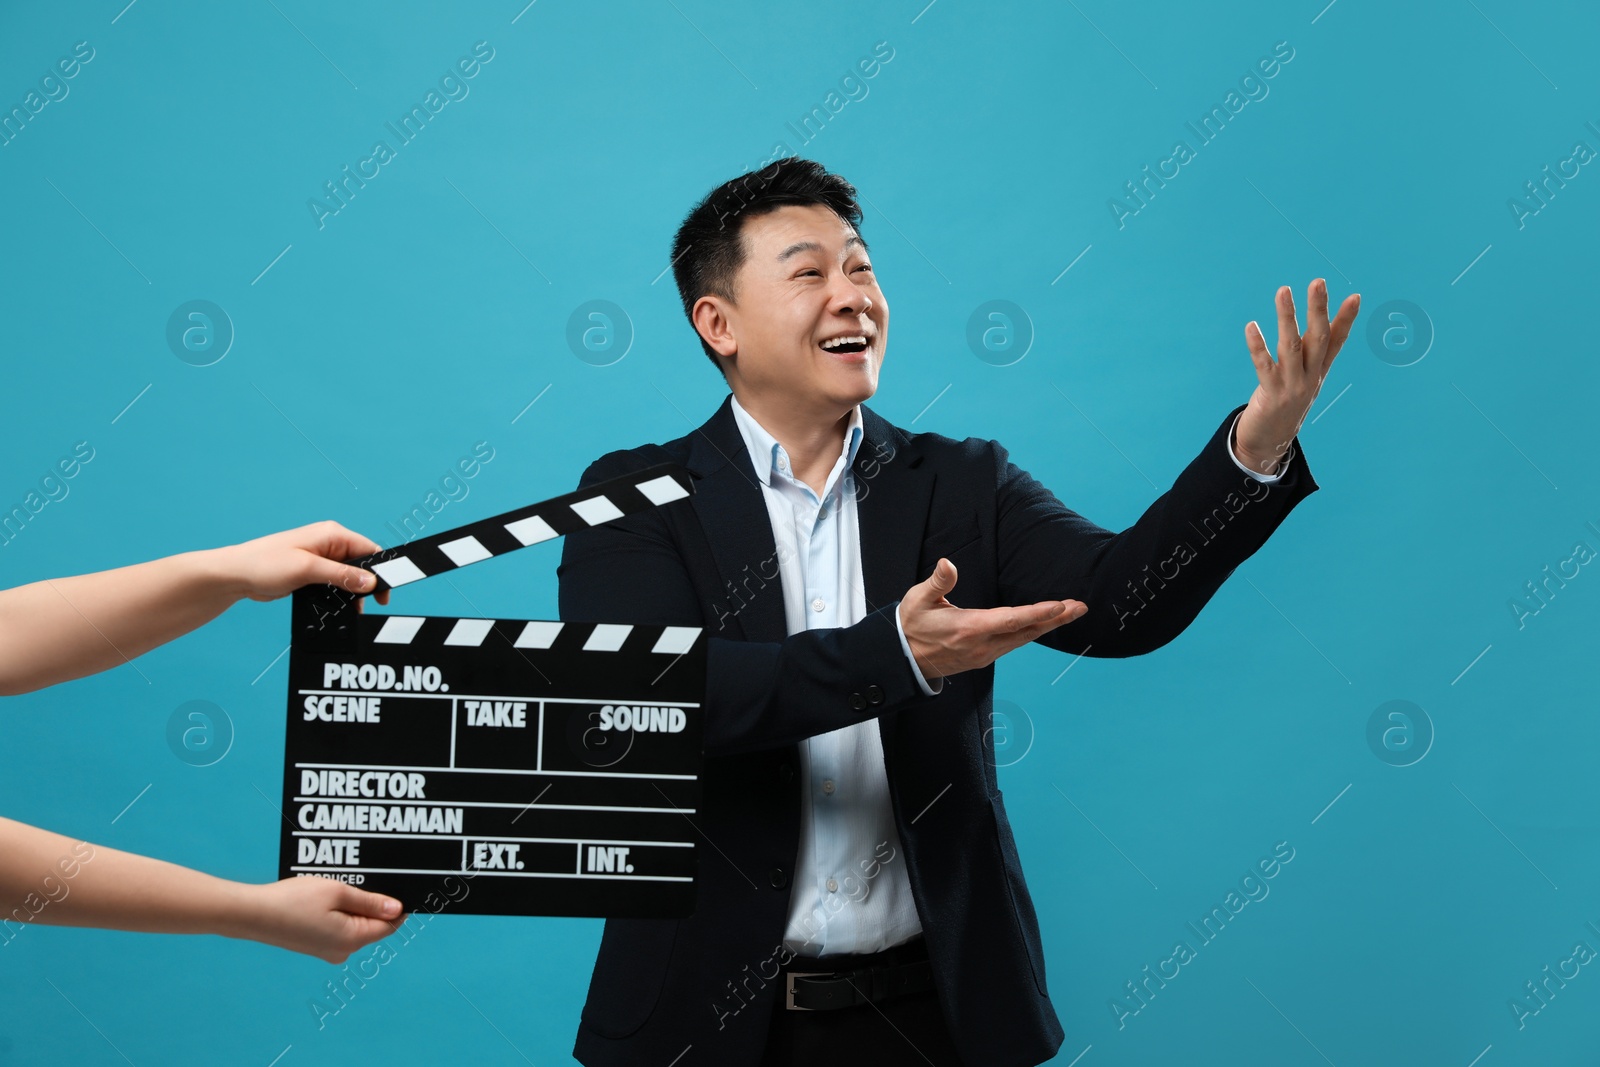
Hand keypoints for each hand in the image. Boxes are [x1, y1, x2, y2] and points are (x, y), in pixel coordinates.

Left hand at [220, 521, 389, 605]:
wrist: (236, 575)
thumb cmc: (263, 563)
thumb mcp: (307, 569)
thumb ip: (341, 575)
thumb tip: (370, 582)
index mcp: (332, 534)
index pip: (368, 550)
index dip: (380, 571)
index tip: (385, 591)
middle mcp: (329, 544)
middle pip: (361, 565)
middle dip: (366, 585)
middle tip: (368, 604)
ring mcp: (320, 559)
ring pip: (348, 577)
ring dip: (351, 593)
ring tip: (349, 609)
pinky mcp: (312, 572)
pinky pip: (334, 584)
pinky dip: (338, 596)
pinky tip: (335, 607)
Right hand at [234, 877, 405, 963]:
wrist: (252, 915)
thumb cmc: (293, 900)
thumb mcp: (337, 892)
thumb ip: (371, 902)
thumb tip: (398, 910)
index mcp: (352, 939)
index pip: (390, 925)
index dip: (398, 905)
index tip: (400, 884)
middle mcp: (343, 951)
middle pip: (372, 925)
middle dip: (374, 902)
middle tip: (366, 877)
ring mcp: (327, 951)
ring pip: (354, 925)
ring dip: (354, 905)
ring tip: (342, 883)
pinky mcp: (315, 946)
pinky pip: (337, 927)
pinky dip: (338, 911)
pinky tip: (328, 895)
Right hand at [900, 558, 1086, 679]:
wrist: (903, 659)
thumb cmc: (911, 626)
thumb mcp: (918, 600)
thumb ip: (937, 582)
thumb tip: (948, 564)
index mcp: (969, 628)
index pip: (1012, 619)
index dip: (1039, 612)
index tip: (1061, 605)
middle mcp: (983, 645)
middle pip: (1027, 631)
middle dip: (1056, 619)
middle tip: (1081, 607)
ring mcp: (985, 654)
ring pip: (1024, 639)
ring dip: (1049, 625)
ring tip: (1071, 612)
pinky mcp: (985, 657)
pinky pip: (1015, 643)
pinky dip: (1033, 631)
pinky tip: (1045, 623)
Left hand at [1235, 279, 1359, 474]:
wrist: (1270, 442)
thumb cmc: (1285, 401)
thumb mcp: (1304, 376)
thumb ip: (1311, 352)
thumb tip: (1318, 325)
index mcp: (1319, 371)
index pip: (1336, 341)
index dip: (1346, 320)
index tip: (1355, 296)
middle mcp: (1310, 377)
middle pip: (1318, 338)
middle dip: (1318, 309)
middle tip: (1317, 282)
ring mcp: (1292, 386)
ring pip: (1291, 346)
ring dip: (1287, 317)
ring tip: (1283, 290)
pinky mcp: (1271, 395)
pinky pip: (1264, 366)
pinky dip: (1258, 346)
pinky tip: (1251, 326)